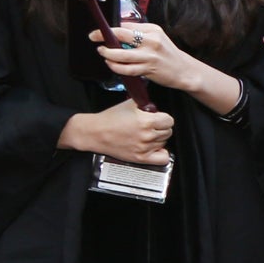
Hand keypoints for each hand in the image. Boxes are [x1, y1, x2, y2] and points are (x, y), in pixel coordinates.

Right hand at [59, 103, 173, 165]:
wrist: (94, 133)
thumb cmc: (109, 119)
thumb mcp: (130, 104)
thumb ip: (146, 104)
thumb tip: (156, 106)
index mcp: (146, 121)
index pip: (169, 120)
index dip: (163, 118)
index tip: (158, 118)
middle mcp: (146, 135)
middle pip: (168, 132)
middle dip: (160, 128)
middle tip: (150, 126)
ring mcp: (144, 148)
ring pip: (164, 143)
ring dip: (158, 139)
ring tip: (145, 135)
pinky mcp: (140, 158)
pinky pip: (162, 158)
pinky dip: (160, 153)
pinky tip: (153, 147)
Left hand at [93, 19, 224, 104]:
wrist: (185, 70)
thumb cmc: (168, 54)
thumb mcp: (158, 37)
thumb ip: (140, 32)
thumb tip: (119, 30)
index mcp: (153, 30)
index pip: (125, 25)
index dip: (109, 27)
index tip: (100, 30)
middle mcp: (151, 41)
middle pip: (121, 35)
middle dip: (103, 35)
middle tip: (93, 36)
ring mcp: (149, 56)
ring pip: (121, 54)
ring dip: (107, 53)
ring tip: (102, 51)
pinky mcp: (148, 69)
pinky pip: (126, 68)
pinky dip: (115, 66)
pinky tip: (111, 64)